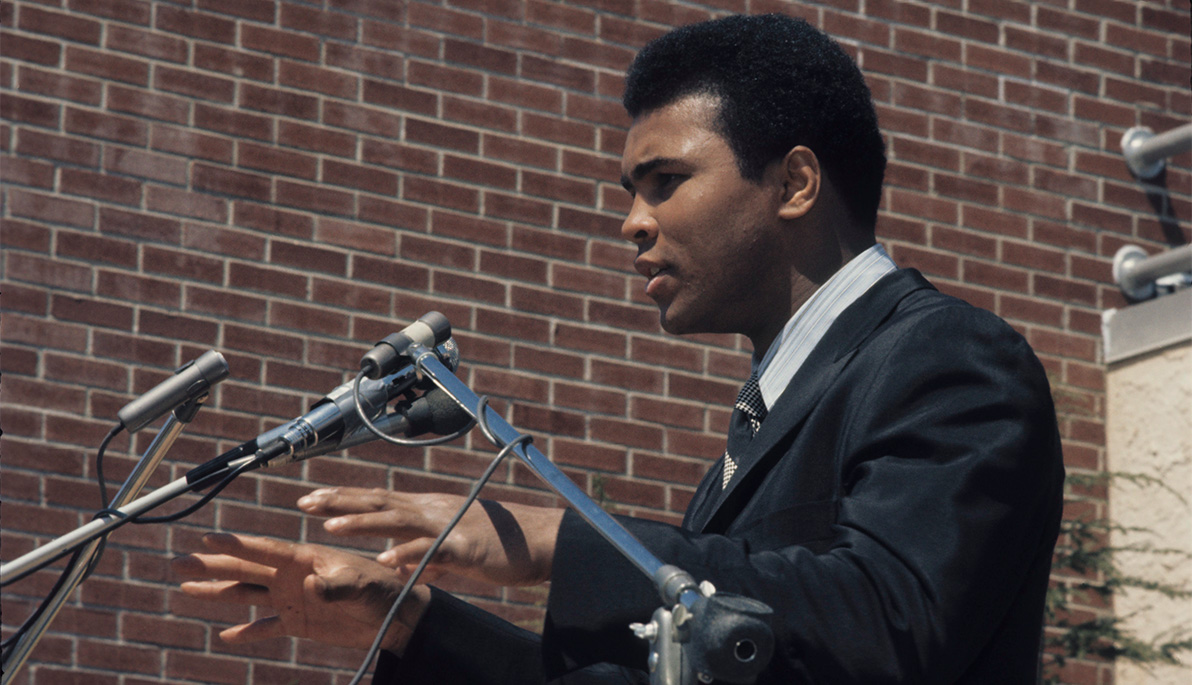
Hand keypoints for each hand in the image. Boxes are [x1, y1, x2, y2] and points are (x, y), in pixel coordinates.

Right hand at [172, 532, 426, 652]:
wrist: (397, 614)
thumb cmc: (383, 590)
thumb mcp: (360, 584)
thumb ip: (335, 584)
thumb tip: (311, 586)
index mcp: (305, 559)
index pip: (263, 549)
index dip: (235, 544)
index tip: (205, 538)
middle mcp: (293, 576)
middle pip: (244, 569)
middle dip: (211, 566)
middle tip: (178, 563)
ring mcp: (294, 598)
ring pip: (247, 594)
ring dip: (218, 593)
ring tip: (186, 590)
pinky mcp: (301, 622)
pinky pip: (267, 627)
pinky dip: (248, 631)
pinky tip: (226, 636)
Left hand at [297, 487, 564, 586]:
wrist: (540, 540)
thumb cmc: (498, 543)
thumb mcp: (452, 542)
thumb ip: (423, 545)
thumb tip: (398, 554)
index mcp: (428, 507)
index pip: (378, 498)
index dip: (344, 498)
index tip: (312, 500)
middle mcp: (433, 509)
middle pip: (379, 500)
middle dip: (340, 501)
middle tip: (303, 503)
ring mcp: (448, 525)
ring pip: (398, 520)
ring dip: (363, 522)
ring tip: (331, 527)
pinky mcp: (465, 547)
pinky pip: (432, 551)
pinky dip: (408, 554)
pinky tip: (387, 561)